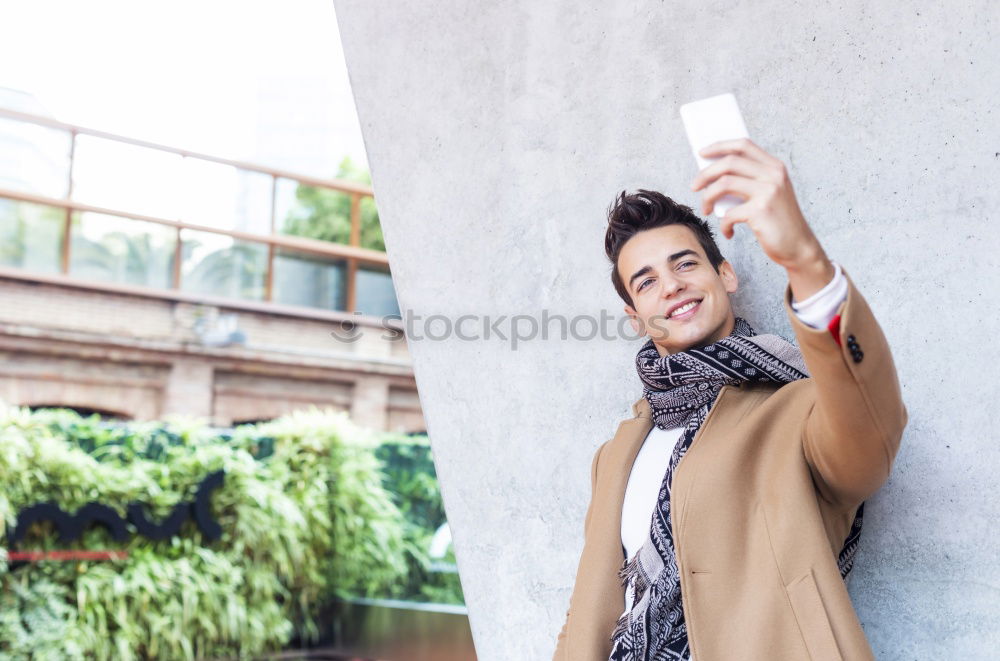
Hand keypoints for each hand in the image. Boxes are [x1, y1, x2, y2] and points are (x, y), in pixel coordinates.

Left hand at [689, 137, 826, 271]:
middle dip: (705, 174)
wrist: (799, 246)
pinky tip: (728, 232)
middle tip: (694, 186)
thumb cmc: (777, 221)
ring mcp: (768, 191)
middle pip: (729, 162)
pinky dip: (723, 225)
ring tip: (706, 210)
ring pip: (724, 183)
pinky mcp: (761, 211)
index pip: (743, 145)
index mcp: (775, 167)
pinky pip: (728, 214)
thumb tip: (712, 175)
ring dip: (707, 198)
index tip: (701, 153)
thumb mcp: (769, 194)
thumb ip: (750, 180)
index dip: (719, 146)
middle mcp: (773, 175)